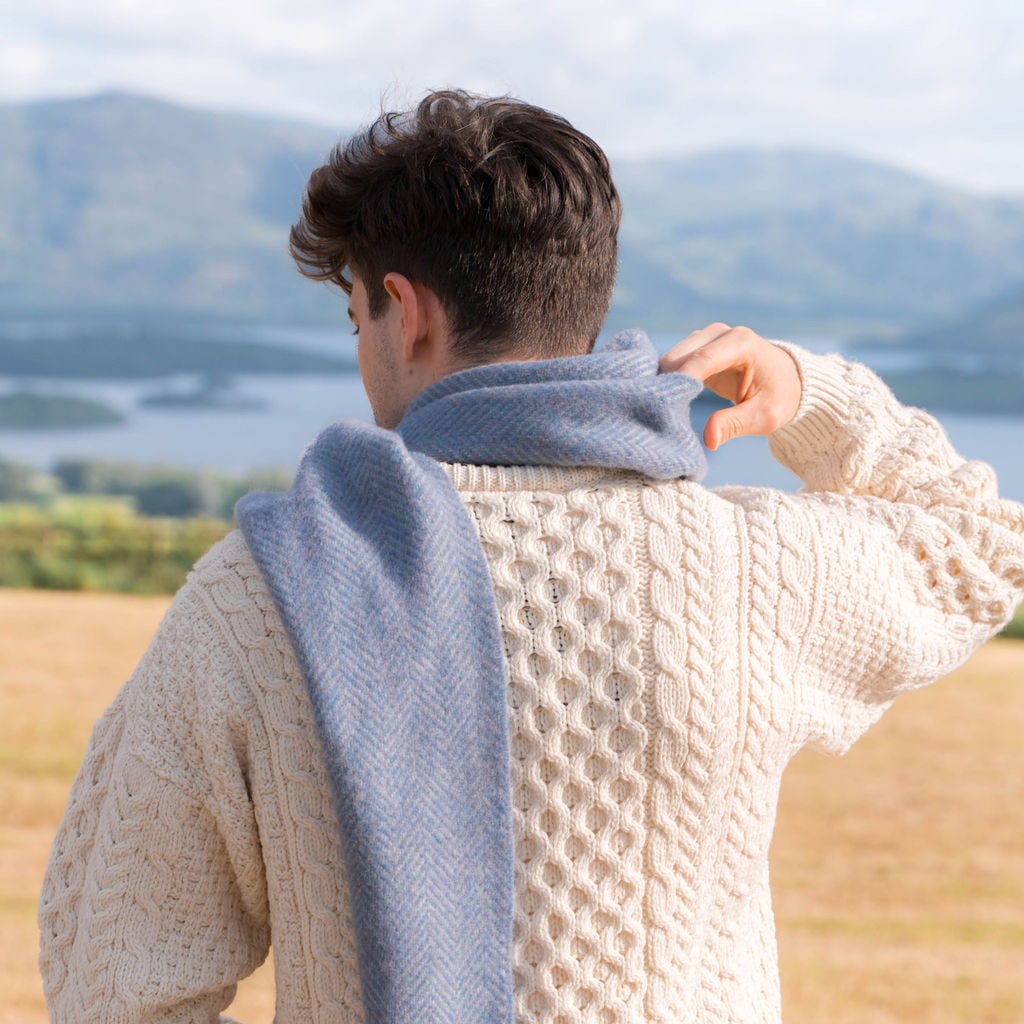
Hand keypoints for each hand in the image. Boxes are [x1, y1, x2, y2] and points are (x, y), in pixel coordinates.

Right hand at [659, 323, 801, 450]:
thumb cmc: (779, 397)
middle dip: (668, 384)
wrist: (786, 380)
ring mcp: (706, 337)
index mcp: (741, 343)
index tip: (664, 406)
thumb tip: (709, 440)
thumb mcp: (764, 416)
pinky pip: (672, 363)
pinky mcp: (696, 347)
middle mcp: (720, 333)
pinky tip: (668, 401)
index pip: (702, 360)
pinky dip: (667, 381)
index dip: (681, 381)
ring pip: (670, 359)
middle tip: (663, 416)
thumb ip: (734, 424)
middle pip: (679, 356)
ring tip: (665, 411)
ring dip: (665, 383)